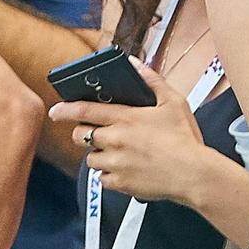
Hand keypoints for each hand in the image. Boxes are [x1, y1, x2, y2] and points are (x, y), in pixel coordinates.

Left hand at [54, 61, 212, 203]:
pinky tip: (124, 167)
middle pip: (80, 136)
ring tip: (116, 150)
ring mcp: (116, 163)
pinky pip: (102, 178)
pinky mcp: (120, 183)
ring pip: (90, 158)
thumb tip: (135, 64)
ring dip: (98, 153)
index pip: (85, 110)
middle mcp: (116, 140)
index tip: (56, 109)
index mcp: (126, 118)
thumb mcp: (173, 101)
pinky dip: (108, 173)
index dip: (66, 108)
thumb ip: (151, 80)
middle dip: (82, 132)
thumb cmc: (184, 138)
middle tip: (94, 131)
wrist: (193, 173)